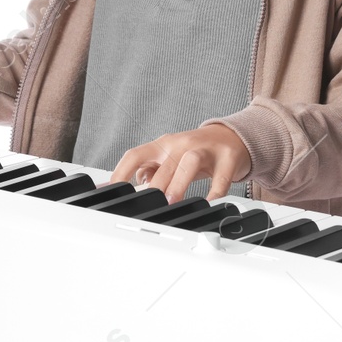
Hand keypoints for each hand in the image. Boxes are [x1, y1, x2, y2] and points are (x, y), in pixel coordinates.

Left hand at [107, 124, 251, 202]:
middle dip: (155, 186)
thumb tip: (136, 186)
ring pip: (189, 162)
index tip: (113, 190)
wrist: (229, 136)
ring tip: (173, 202)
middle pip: (164, 163)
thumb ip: (150, 170)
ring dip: (179, 183)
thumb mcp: (168, 157)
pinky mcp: (227, 158)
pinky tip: (209, 204)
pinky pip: (221, 177)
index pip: (135, 155)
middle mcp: (181, 144)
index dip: (121, 172)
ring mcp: (205, 149)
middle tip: (149, 206)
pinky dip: (215, 192)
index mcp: (162, 145)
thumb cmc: (193, 150)